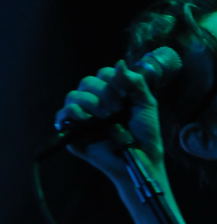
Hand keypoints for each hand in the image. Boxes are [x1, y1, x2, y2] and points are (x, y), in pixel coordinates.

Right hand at [53, 59, 165, 182]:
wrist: (142, 159)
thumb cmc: (145, 134)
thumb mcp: (146, 104)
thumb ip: (135, 82)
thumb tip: (119, 63)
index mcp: (111, 93)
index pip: (103, 74)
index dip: (112, 81)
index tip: (125, 96)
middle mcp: (95, 102)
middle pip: (87, 82)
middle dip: (103, 93)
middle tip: (116, 110)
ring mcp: (83, 117)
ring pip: (73, 95)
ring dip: (90, 103)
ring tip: (106, 117)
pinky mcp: (74, 133)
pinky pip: (63, 115)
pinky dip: (72, 113)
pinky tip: (86, 119)